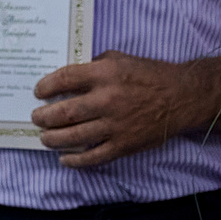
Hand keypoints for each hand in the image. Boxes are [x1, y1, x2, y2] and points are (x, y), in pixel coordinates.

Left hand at [31, 51, 196, 166]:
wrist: (183, 97)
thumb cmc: (150, 75)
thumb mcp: (121, 59)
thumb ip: (94, 64)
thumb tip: (68, 76)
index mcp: (105, 74)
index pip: (64, 79)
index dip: (46, 87)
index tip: (39, 92)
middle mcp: (107, 100)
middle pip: (63, 112)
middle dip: (43, 117)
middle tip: (37, 117)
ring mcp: (115, 125)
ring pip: (73, 136)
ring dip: (52, 139)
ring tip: (45, 137)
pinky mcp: (124, 145)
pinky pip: (93, 157)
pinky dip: (75, 160)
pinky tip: (64, 159)